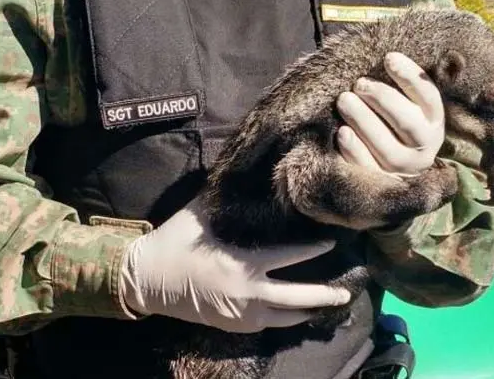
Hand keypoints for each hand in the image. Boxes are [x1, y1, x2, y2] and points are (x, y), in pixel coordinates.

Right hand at [120, 198, 350, 332]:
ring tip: (331, 305)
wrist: (145, 282)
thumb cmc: (173, 243)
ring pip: (286, 319)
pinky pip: (269, 326)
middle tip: (348, 290)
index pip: (287, 257)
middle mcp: (245, 294)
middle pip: (296, 298)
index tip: (332, 242)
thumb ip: (225, 196)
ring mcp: (240, 315)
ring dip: (310, 311)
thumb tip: (245, 167)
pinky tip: (301, 314)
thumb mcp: (198, 214)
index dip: (313, 249)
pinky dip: (288, 320)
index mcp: (240, 264)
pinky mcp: (233, 327)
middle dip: (325, 295)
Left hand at [336, 52, 444, 174]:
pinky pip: (367, 166)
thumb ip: (401, 87)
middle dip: (382, 99)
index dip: (409, 77)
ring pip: (387, 147)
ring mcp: (403, 167)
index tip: (389, 58)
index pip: (428, 97)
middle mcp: (424, 147)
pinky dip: (354, 149)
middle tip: (359, 83)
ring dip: (364, 121)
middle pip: (408, 122)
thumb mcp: (407, 106)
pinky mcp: (380, 182)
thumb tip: (385, 55)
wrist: (397, 170)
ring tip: (344, 99)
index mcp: (433, 122)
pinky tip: (342, 132)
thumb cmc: (395, 124)